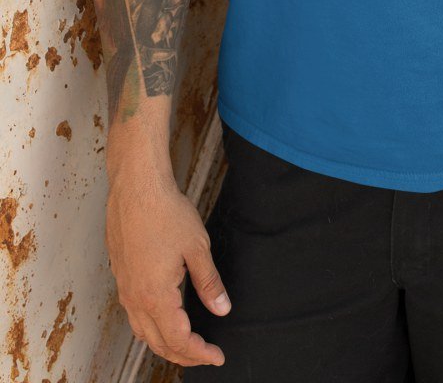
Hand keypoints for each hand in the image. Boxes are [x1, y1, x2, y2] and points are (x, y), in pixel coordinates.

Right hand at [106, 166, 229, 366]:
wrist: (136, 186)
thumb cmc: (166, 212)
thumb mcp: (197, 247)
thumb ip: (209, 283)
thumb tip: (222, 309)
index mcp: (156, 296)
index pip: (179, 340)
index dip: (200, 352)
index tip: (217, 355)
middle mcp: (135, 298)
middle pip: (159, 343)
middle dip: (184, 355)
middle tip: (206, 354)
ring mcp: (124, 287)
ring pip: (143, 331)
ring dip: (165, 343)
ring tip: (187, 342)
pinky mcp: (120, 274)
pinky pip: (134, 313)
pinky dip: (151, 326)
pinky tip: (164, 316)